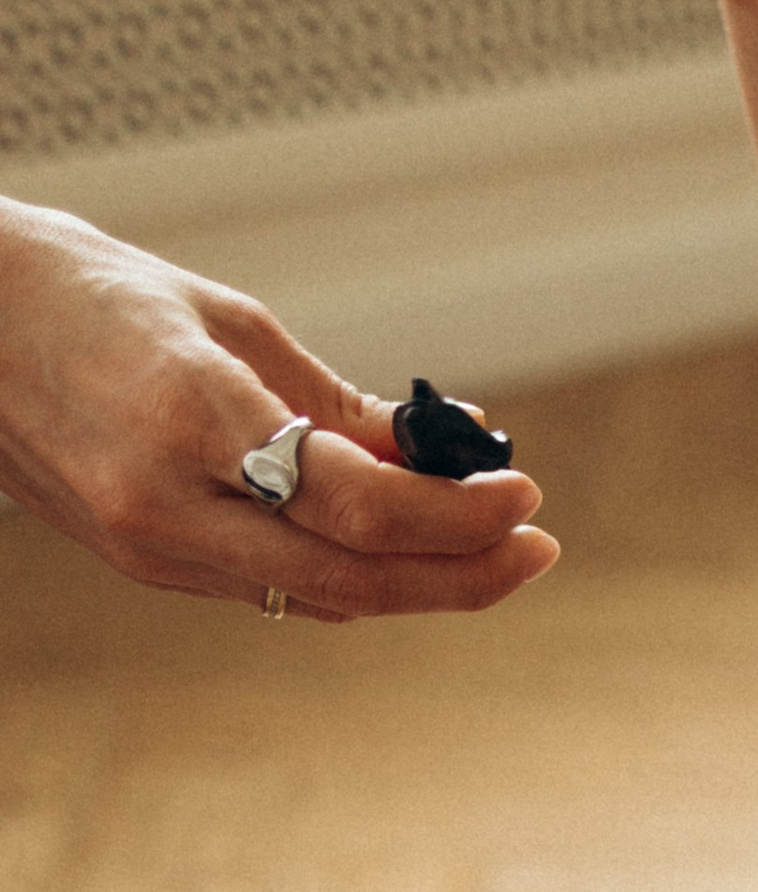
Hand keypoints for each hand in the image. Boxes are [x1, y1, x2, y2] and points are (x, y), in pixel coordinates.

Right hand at [0, 200, 560, 614]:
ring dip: (420, 581)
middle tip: (536, 546)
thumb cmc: (88, 294)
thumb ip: (336, 403)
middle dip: (463, 573)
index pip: (357, 504)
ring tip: (492, 543)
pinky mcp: (144, 563)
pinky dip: (355, 570)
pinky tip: (407, 543)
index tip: (523, 493)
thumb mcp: (228, 322)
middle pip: (352, 579)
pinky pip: (277, 586)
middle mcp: (165, 502)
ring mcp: (149, 546)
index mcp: (188, 417)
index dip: (457, 513)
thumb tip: (447, 449)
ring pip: (320, 597)